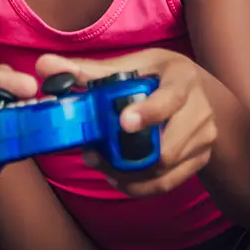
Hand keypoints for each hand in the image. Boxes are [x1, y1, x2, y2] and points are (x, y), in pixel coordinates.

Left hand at [34, 49, 214, 197]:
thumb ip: (91, 70)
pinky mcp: (199, 161)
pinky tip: (117, 176)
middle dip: (126, 157)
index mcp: (182, 80)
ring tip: (99, 163)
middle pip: (167, 148)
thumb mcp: (136, 64)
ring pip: (164, 171)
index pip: (170, 99)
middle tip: (91, 153)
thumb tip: (45, 66)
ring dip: (127, 173)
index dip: (148, 113)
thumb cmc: (163, 75)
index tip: (123, 123)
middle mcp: (199, 112)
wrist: (204, 95)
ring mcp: (203, 140)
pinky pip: (167, 184)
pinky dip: (139, 186)